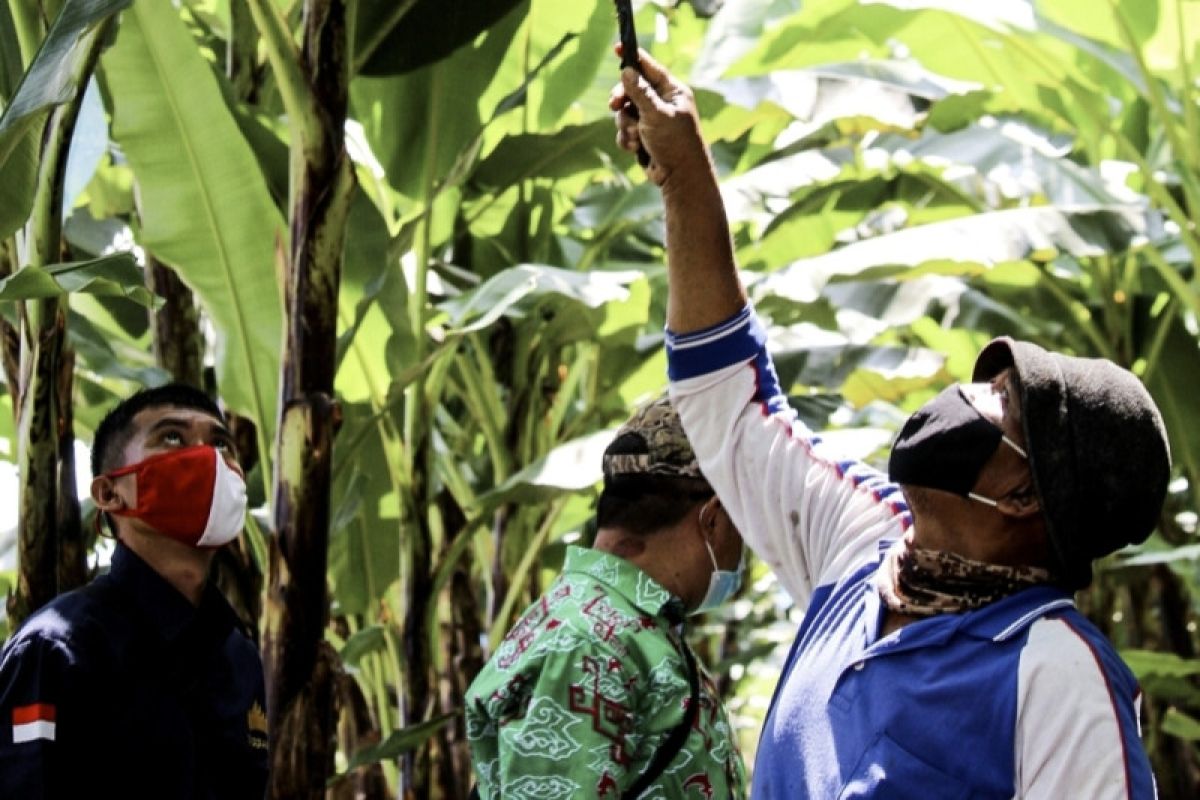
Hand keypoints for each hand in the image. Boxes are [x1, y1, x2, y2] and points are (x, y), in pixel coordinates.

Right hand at [610, 47, 710, 187]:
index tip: (617, 47)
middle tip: (614, 105)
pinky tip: (636, 148)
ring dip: (626, 126)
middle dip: (622, 100)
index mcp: (672, 92)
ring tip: (637, 137)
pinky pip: (625, 131)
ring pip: (625, 113)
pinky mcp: (644, 137)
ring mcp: (652, 121)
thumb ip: (640, 92)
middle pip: (632, 90)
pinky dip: (627, 139)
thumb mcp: (656, 114)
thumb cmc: (675, 143)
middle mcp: (662, 103)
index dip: (633, 58)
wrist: (679, 178)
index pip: (650, 68)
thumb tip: (627, 71)